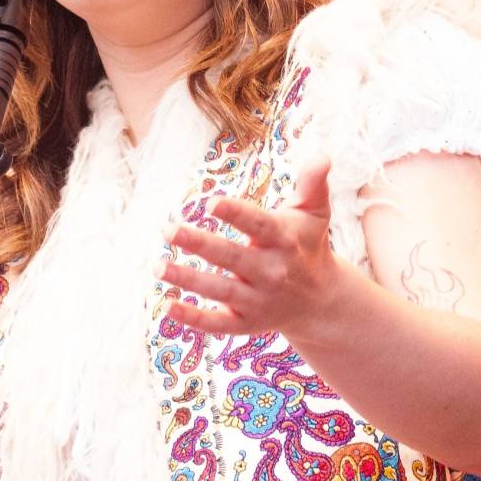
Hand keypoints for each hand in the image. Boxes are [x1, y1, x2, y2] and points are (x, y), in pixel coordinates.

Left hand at [156, 159, 340, 337]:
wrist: (321, 299)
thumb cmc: (307, 244)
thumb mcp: (314, 213)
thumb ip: (313, 185)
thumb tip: (322, 157)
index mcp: (284, 240)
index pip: (259, 225)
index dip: (235, 214)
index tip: (210, 202)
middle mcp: (271, 272)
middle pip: (232, 258)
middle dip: (200, 244)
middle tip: (168, 229)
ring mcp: (258, 300)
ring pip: (220, 291)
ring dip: (187, 280)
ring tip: (157, 266)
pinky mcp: (246, 323)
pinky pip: (217, 324)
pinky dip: (193, 319)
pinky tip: (167, 306)